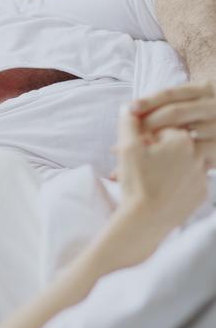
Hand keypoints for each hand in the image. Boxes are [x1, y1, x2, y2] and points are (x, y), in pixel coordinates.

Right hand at [115, 106, 208, 232]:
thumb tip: (128, 108)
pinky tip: (160, 188)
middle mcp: (198, 155)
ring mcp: (202, 175)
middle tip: (139, 163)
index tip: (135, 147)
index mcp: (181, 140)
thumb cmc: (136, 181)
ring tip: (148, 177)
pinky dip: (176, 182)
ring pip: (184, 163)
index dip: (146, 136)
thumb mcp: (127, 147)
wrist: (146, 219)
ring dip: (168, 166)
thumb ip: (129, 123)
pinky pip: (189, 181)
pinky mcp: (201, 193)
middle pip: (176, 144)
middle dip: (157, 150)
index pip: (164, 128)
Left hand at [131, 83, 215, 164]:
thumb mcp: (186, 105)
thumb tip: (125, 110)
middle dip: (148, 123)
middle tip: (128, 134)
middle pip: (174, 112)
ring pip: (181, 134)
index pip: (171, 93)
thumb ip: (163, 105)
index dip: (148, 101)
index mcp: (204, 89)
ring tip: (133, 153)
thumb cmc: (196, 120)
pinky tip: (153, 165)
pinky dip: (169, 159)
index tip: (129, 109)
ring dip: (155, 143)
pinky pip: (191, 153)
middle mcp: (214, 105)